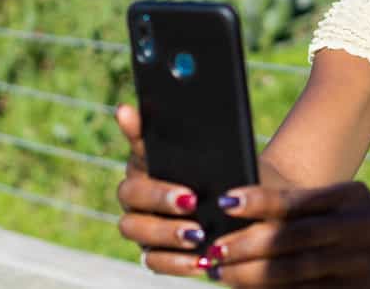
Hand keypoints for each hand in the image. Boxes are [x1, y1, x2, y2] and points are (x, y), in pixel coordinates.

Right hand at [115, 103, 209, 276]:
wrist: (239, 202)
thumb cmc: (220, 170)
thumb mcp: (212, 149)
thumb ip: (182, 132)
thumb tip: (136, 107)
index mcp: (145, 159)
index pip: (135, 147)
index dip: (137, 141)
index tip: (158, 143)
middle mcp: (136, 192)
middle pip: (130, 194)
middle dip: (159, 197)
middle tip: (191, 200)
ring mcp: (141, 223)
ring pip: (135, 229)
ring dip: (165, 232)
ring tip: (198, 233)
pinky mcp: (153, 253)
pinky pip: (153, 261)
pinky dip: (175, 263)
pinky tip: (200, 260)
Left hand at [203, 181, 369, 287]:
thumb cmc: (361, 229)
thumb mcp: (344, 207)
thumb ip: (301, 207)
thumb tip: (236, 210)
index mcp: (351, 197)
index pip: (296, 200)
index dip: (258, 202)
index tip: (225, 202)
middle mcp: (357, 228)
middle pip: (291, 238)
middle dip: (245, 245)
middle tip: (211, 249)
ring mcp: (357, 266)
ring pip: (293, 273)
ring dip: (250, 275)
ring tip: (219, 272)